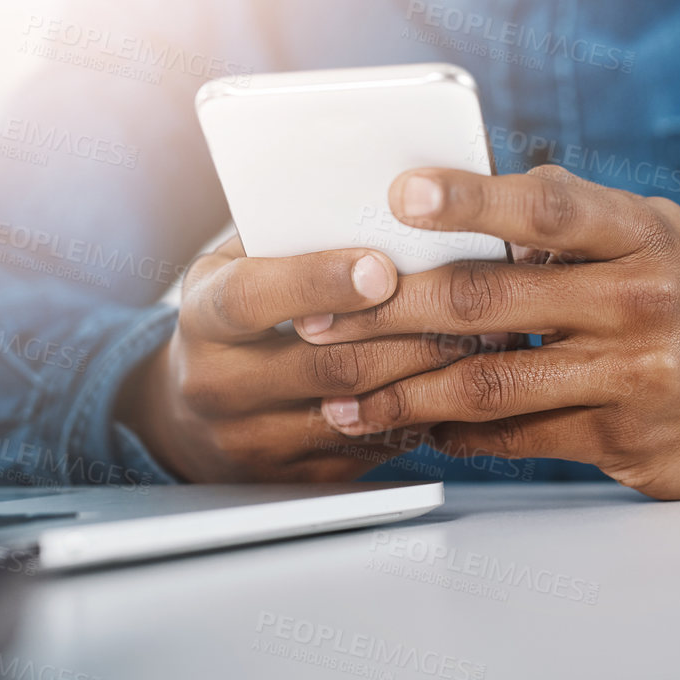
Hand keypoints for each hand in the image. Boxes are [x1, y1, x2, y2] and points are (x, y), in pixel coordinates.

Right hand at [116, 235, 488, 480]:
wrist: (194, 418)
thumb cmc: (239, 319)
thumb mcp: (238, 266)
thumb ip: (291, 238)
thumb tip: (382, 200)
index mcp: (203, 317)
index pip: (252, 299)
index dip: (317, 282)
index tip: (379, 267)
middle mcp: (220, 385)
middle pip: (327, 363)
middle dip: (408, 331)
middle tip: (471, 301)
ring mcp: (259, 441)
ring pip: (361, 410)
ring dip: (429, 372)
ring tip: (485, 335)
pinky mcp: (301, 479)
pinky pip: (376, 447)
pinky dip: (424, 412)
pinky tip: (461, 381)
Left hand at [297, 166, 679, 498]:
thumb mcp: (652, 234)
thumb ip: (572, 217)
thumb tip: (466, 195)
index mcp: (640, 233)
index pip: (549, 206)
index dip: (471, 199)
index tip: (399, 195)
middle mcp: (640, 299)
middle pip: (489, 299)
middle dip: (388, 307)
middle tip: (318, 313)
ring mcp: (632, 374)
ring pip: (487, 381)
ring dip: (400, 389)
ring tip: (338, 391)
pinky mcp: (618, 438)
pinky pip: (512, 435)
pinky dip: (450, 431)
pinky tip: (406, 424)